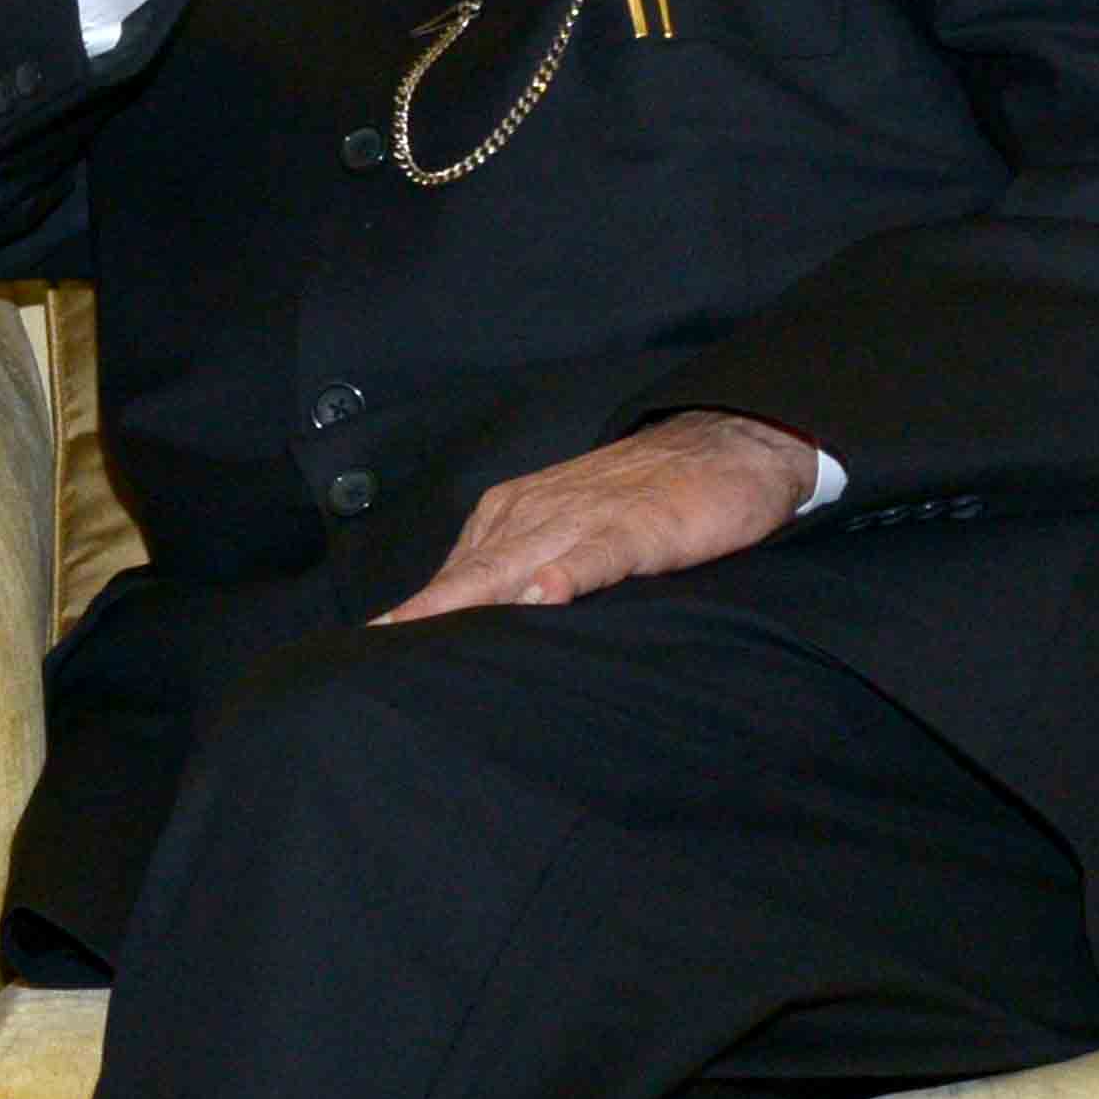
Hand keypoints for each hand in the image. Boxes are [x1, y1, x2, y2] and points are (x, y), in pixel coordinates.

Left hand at [382, 413, 827, 622]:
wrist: (729, 445)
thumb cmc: (647, 498)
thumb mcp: (574, 535)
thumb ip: (528, 572)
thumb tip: (481, 625)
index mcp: (512, 516)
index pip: (453, 576)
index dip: (416, 616)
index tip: (369, 650)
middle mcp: (532, 514)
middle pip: (467, 576)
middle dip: (422, 615)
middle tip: (374, 652)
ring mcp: (579, 519)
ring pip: (512, 567)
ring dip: (469, 601)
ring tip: (422, 637)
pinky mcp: (633, 528)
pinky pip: (591, 555)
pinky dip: (565, 576)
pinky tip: (544, 597)